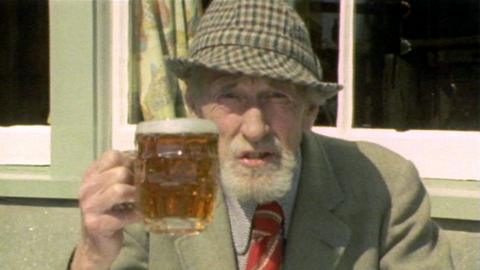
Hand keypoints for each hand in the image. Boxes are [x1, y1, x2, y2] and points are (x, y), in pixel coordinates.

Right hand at [71, 150, 140, 269]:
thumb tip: (148, 161)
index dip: (131, 162)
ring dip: (136, 196)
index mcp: (91, 175)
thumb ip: (124, 174)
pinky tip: (139, 215)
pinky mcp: (95, 224)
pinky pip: (123, 216)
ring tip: (141, 201)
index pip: (112, 156)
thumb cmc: (110, 212)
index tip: (139, 172)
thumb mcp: (113, 188)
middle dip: (137, 181)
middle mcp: (87, 188)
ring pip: (119, 190)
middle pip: (120, 172)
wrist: (96, 244)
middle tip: (143, 189)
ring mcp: (89, 206)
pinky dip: (136, 215)